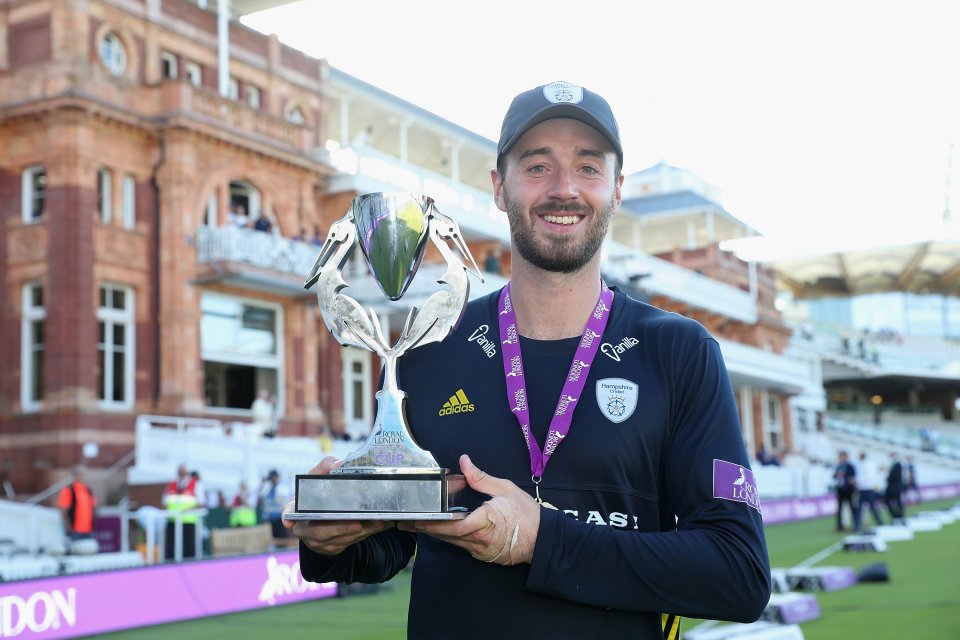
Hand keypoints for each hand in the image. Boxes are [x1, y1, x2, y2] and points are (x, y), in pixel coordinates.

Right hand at [282, 456, 393, 555]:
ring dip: (360, 532)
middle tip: (358, 523)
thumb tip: (338, 464)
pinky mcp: (332, 547)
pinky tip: (379, 526)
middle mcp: (304, 528)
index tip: (288, 523)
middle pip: (320, 532)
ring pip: (338, 540)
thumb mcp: (320, 475)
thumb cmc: (320, 491)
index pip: (288, 513)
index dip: (287, 518)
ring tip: (377, 522)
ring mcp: (317, 541)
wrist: (327, 512)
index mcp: (297, 508)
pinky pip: (349, 543)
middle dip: (340, 528)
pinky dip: (366, 535)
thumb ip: (326, 466)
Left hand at [398, 454, 539, 565]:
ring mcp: (480, 550)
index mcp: (485, 522)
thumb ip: (481, 478)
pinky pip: (460, 545)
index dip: (434, 524)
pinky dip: (446, 537)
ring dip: (432, 533)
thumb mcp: (506, 489)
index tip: (418, 519)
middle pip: (446, 536)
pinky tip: (436, 529)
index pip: (454, 527)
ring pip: (451, 542)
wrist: (543, 539)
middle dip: (424, 528)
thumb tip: (464, 461)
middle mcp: (479, 540)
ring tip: (413, 523)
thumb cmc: (526, 513)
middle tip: (403, 521)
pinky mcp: (482, 554)